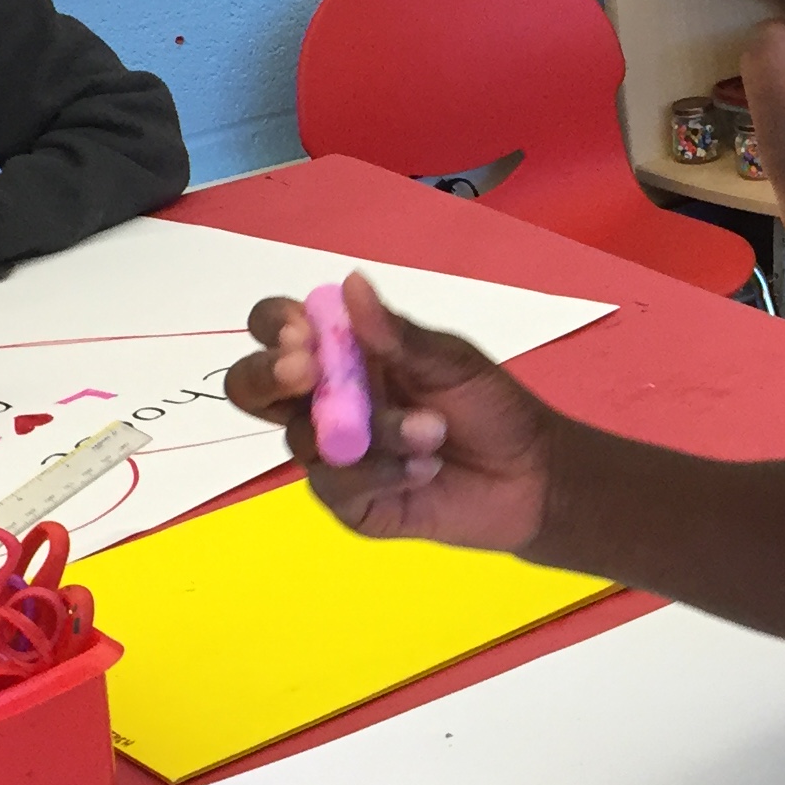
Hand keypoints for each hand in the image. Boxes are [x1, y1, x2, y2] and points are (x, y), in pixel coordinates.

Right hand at [223, 274, 554, 548]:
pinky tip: (423, 468)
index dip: (275, 328)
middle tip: (306, 372)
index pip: (278, 331)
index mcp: (342, 355)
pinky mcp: (349, 501)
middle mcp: (324, 402)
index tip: (301, 333)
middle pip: (252, 389)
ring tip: (433, 431)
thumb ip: (398, 333)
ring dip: (371, 431)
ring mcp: (331, 454)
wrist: (532, 476)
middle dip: (267, 377)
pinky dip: (379, 473)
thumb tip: (350, 284)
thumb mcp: (451, 362)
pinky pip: (332, 486)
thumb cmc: (491, 407)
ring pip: (303, 439)